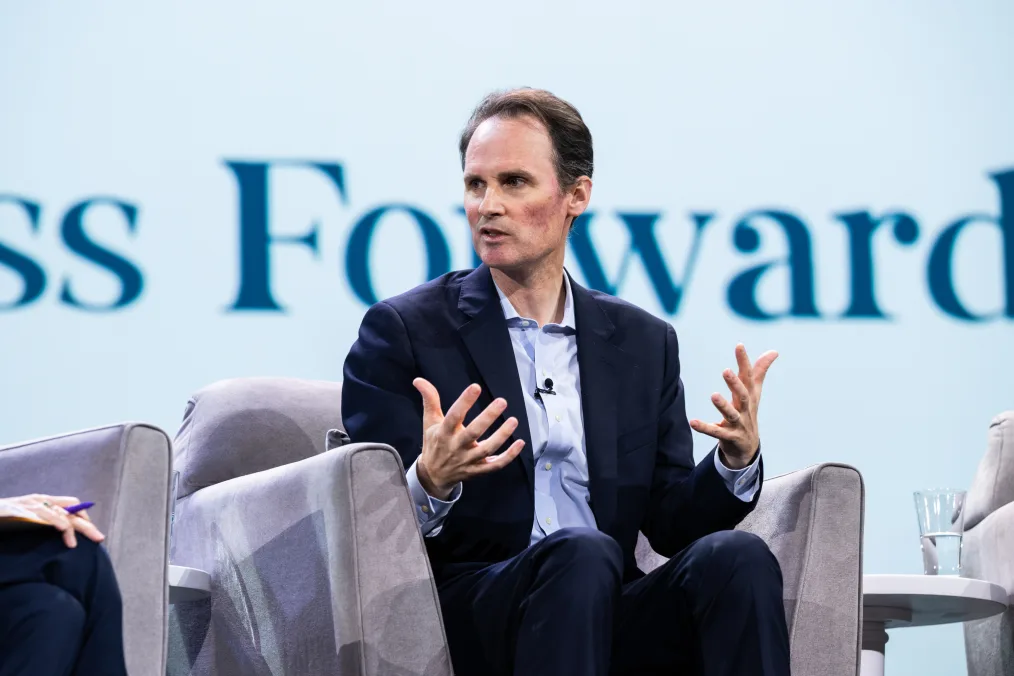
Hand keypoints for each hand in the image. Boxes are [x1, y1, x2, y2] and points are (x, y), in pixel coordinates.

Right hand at [2, 494, 103, 547]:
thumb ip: (41, 522)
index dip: (83, 516)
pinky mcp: (22, 511)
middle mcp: (40, 500)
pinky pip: (45, 516)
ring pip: (61, 514)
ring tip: (78, 544)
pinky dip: (56, 523)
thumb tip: (59, 533)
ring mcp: (32, 504)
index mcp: (42, 501)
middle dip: (87, 525)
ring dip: (74, 528)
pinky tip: (64, 533)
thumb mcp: (25, 519)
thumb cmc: (3, 518)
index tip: (91, 531)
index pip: (71, 504)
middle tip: (100, 538)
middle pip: (71, 509)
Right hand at [413, 378, 525, 499]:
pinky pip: (495, 465)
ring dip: (502, 436)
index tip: (475, 387)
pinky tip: (520, 443)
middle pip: (473, 433)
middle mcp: (456, 447)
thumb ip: (429, 400)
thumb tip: (418, 380)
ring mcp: (468, 461)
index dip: (464, 401)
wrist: (433, 476)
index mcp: (443, 433)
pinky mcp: (478, 470)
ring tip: (514, 420)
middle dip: (487, 417)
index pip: (453, 416)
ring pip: (487, 449)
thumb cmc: (435, 443)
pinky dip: (509, 456)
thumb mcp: (430, 422)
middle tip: (502, 401)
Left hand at [689, 344, 777, 468]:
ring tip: (713, 395)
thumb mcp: (754, 393)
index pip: (748, 377)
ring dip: (723, 405)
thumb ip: (759, 372)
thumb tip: (774, 351)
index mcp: (749, 396)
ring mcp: (738, 424)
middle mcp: (745, 409)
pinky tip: (693, 422)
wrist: (748, 447)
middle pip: (743, 395)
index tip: (739, 345)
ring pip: (732, 414)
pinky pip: (716, 432)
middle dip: (735, 384)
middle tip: (726, 370)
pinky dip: (705, 427)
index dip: (744, 361)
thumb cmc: (748, 413)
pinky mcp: (729, 437)